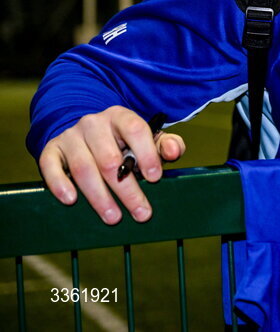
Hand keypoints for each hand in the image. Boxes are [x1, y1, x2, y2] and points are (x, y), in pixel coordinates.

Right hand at [38, 106, 185, 224]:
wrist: (86, 131)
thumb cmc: (124, 141)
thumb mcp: (148, 138)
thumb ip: (166, 144)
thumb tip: (174, 152)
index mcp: (121, 116)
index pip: (135, 130)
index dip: (147, 154)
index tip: (155, 178)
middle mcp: (94, 123)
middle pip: (109, 158)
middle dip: (127, 190)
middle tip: (141, 213)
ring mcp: (70, 136)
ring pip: (83, 168)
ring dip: (99, 197)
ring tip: (114, 217)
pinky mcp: (51, 150)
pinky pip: (50, 166)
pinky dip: (59, 184)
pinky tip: (71, 200)